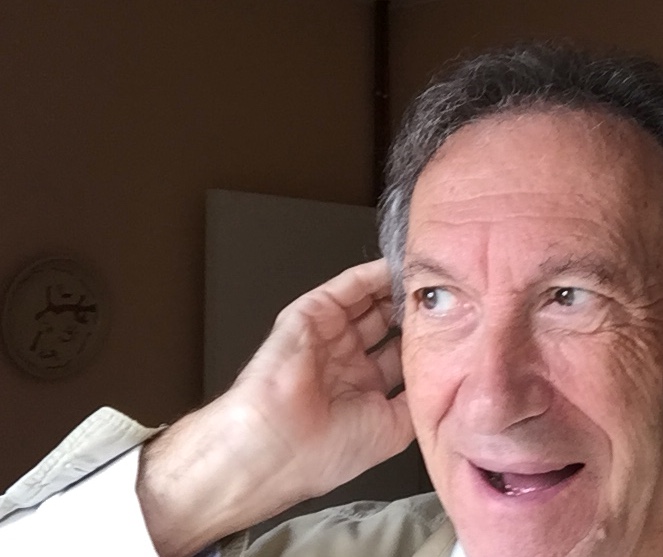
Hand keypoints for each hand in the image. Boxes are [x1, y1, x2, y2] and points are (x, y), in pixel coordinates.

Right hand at [137, 259, 413, 555]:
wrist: (277, 445)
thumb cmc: (326, 451)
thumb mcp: (392, 430)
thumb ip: (415, 399)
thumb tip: (442, 379)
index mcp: (361, 389)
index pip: (397, 354)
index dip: (423, 341)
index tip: (453, 328)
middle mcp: (345, 360)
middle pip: (384, 324)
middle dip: (410, 312)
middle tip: (441, 298)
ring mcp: (327, 336)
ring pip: (367, 302)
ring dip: (394, 289)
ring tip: (424, 278)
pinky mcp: (309, 315)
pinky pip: (345, 288)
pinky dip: (371, 275)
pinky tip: (395, 267)